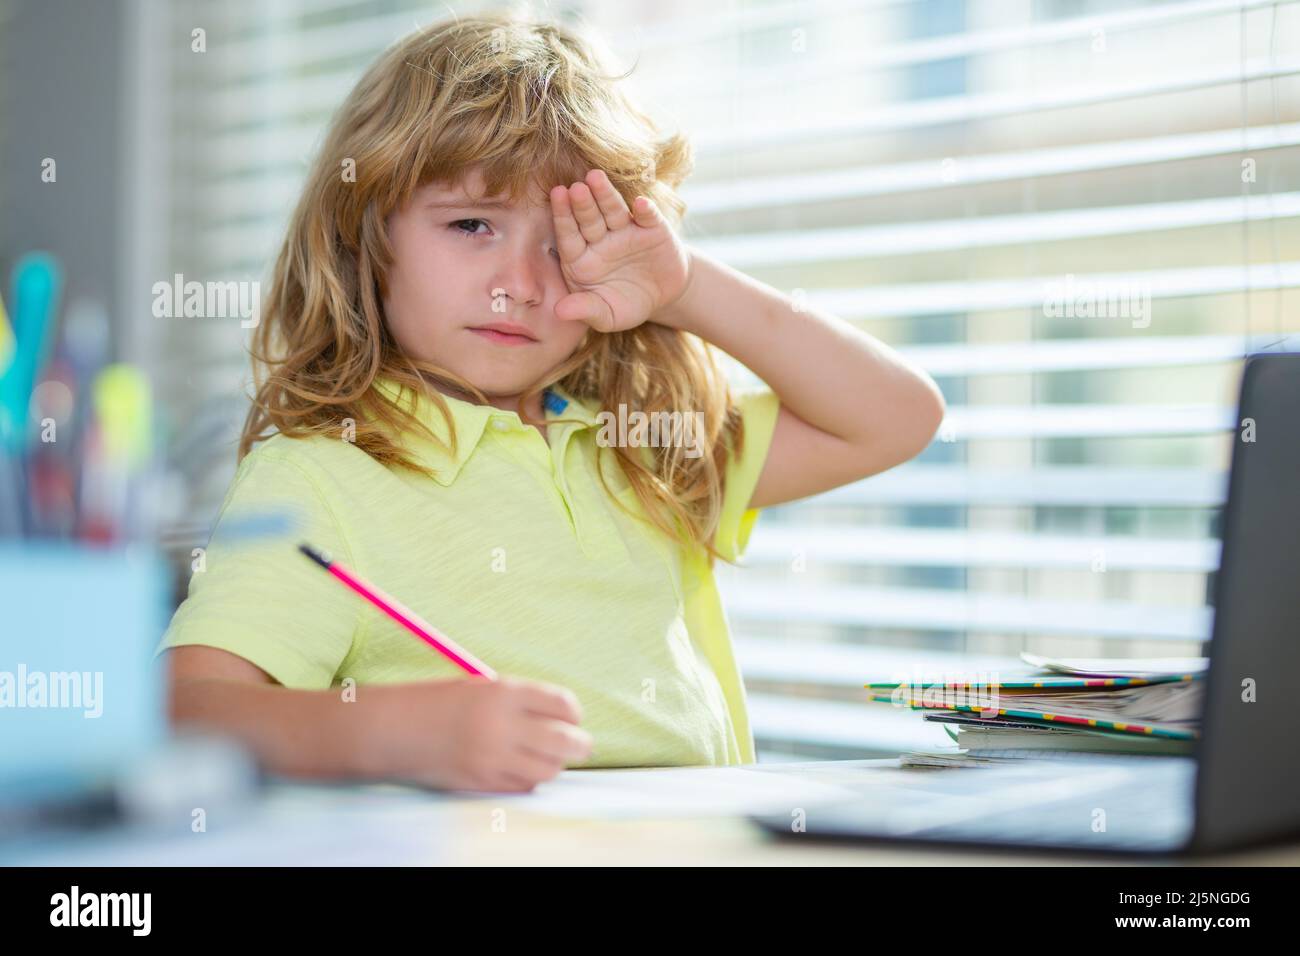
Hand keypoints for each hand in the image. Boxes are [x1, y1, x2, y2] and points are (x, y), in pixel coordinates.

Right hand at [375, 676, 593, 792]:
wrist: (394, 729)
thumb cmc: (439, 702)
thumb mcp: (482, 688)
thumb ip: (520, 702)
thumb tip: (563, 720)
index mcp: (503, 692)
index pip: (562, 704)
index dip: (573, 712)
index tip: (572, 717)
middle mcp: (502, 725)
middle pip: (564, 740)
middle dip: (579, 744)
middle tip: (580, 744)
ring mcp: (492, 757)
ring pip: (549, 769)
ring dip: (555, 764)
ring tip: (548, 757)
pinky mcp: (481, 782)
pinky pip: (523, 786)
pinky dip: (530, 779)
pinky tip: (522, 768)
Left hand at [549, 169, 692, 333]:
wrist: (664, 297)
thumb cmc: (627, 305)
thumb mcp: (606, 315)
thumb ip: (585, 310)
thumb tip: (559, 312)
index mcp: (582, 258)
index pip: (568, 235)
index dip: (563, 216)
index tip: (557, 196)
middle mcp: (601, 239)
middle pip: (588, 218)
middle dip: (582, 203)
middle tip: (574, 187)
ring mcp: (626, 231)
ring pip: (613, 210)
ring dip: (606, 195)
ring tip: (596, 178)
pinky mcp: (652, 228)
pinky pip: (647, 217)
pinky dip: (645, 210)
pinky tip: (640, 204)